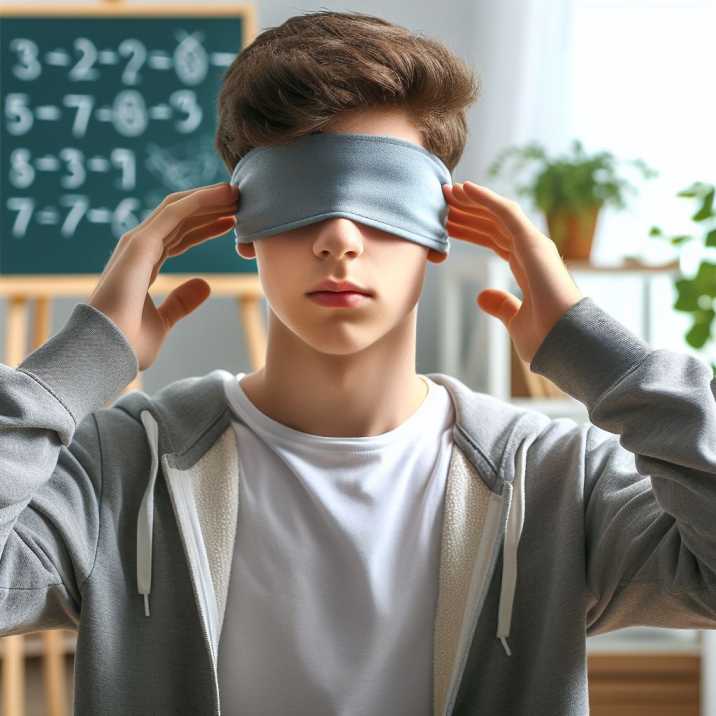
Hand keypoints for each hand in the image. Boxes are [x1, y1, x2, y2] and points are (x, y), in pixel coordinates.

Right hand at [88, 182, 238, 371]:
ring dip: (208, 199)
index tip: (232, 222)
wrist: (106, 354)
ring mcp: (137, 245)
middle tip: (240, 200)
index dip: (206, 227)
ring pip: (178, 210)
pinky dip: (198, 201)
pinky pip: (173, 214)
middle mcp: (139, 250)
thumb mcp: (164, 322)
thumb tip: (205, 285)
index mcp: (144, 266)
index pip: (180, 237)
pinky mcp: (138, 245)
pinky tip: (221, 194)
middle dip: (210, 208)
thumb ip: (181, 302)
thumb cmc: (128, 345)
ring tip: (235, 192)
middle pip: (180, 219)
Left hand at [443, 181, 582, 363]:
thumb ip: (501, 306)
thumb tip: (482, 297)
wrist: (563, 344)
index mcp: (526, 267)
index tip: (447, 225)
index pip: (494, 240)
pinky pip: (506, 212)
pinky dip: (486, 198)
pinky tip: (466, 188)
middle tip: (441, 201)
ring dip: (472, 200)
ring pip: (497, 214)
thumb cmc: (546, 338)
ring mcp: (534, 245)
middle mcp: (531, 251)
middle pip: (493, 224)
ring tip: (448, 191)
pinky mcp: (534, 242)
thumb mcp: (515, 322)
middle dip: (467, 212)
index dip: (470, 230)